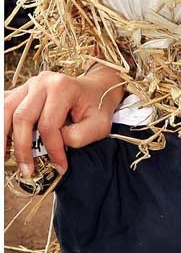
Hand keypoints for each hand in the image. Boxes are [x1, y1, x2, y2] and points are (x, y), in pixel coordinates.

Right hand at [4, 65, 122, 175]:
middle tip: (27, 170)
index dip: (52, 149)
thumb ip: (80, 136)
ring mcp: (29, 85)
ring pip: (6, 110)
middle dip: (23, 148)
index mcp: (61, 88)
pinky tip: (4, 141)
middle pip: (22, 117)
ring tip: (6, 158)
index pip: (48, 124)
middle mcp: (41, 83)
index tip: (60, 167)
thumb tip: (58, 143)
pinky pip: (5, 105)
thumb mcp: (99, 124)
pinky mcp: (22, 90)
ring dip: (3, 136)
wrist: (95, 90)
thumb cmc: (97, 108)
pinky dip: (2, 123)